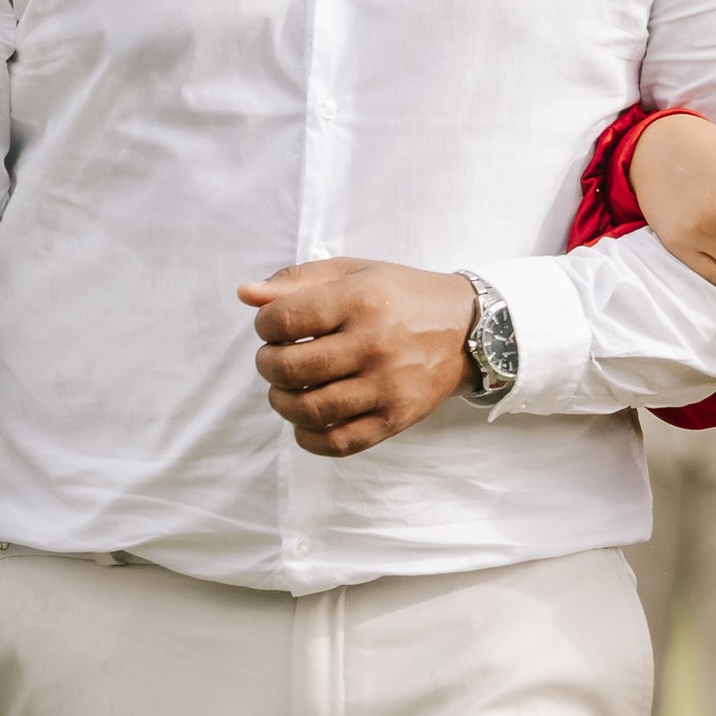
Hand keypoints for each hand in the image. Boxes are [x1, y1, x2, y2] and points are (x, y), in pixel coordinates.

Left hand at [238, 261, 475, 452]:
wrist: (469, 331)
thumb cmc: (404, 297)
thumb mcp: (355, 272)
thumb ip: (298, 281)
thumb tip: (245, 294)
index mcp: (360, 301)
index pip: (284, 320)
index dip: (264, 325)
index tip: (273, 326)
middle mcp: (373, 344)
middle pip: (290, 368)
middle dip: (267, 364)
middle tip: (274, 359)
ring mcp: (386, 386)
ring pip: (309, 409)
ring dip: (282, 402)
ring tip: (286, 390)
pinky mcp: (396, 418)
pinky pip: (339, 442)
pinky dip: (309, 438)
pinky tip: (305, 423)